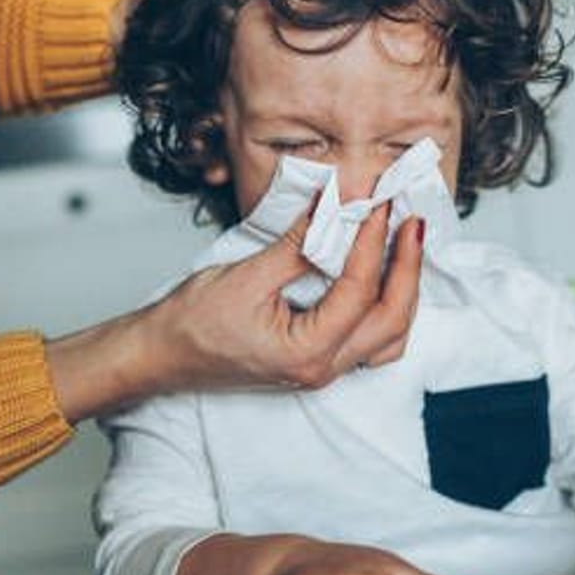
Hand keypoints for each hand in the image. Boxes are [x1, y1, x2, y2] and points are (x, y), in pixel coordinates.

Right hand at [145, 204, 422, 394]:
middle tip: (412, 221)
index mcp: (307, 353)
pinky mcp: (317, 361)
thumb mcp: (247, 275)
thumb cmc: (193, 324)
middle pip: (391, 320)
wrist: (162, 355)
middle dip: (407, 266)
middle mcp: (323, 369)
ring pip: (389, 336)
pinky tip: (382, 276)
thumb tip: (333, 207)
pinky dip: (384, 307)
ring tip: (405, 246)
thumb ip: (298, 244)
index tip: (379, 205)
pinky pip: (370, 340)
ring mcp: (323, 370)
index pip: (358, 291)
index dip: (373, 241)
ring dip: (403, 290)